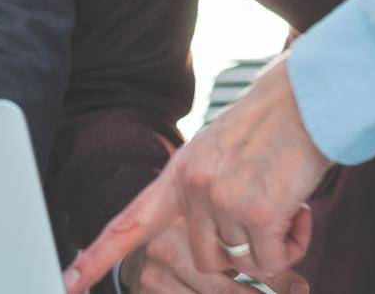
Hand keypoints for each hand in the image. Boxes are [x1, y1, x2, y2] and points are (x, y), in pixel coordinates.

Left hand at [64, 56, 328, 292]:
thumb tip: (214, 245)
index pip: (129, 221)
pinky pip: (272, 260)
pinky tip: (299, 208)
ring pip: (245, 262)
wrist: (307, 99)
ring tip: (285, 201)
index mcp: (179, 173)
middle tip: (267, 218)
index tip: (67, 280)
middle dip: (239, 254)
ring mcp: (222, 198)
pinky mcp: (257, 210)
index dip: (98, 255)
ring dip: (272, 244)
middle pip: (205, 261)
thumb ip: (203, 192)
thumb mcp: (220, 153)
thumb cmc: (272, 129)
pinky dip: (292, 246)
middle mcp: (193, 186)